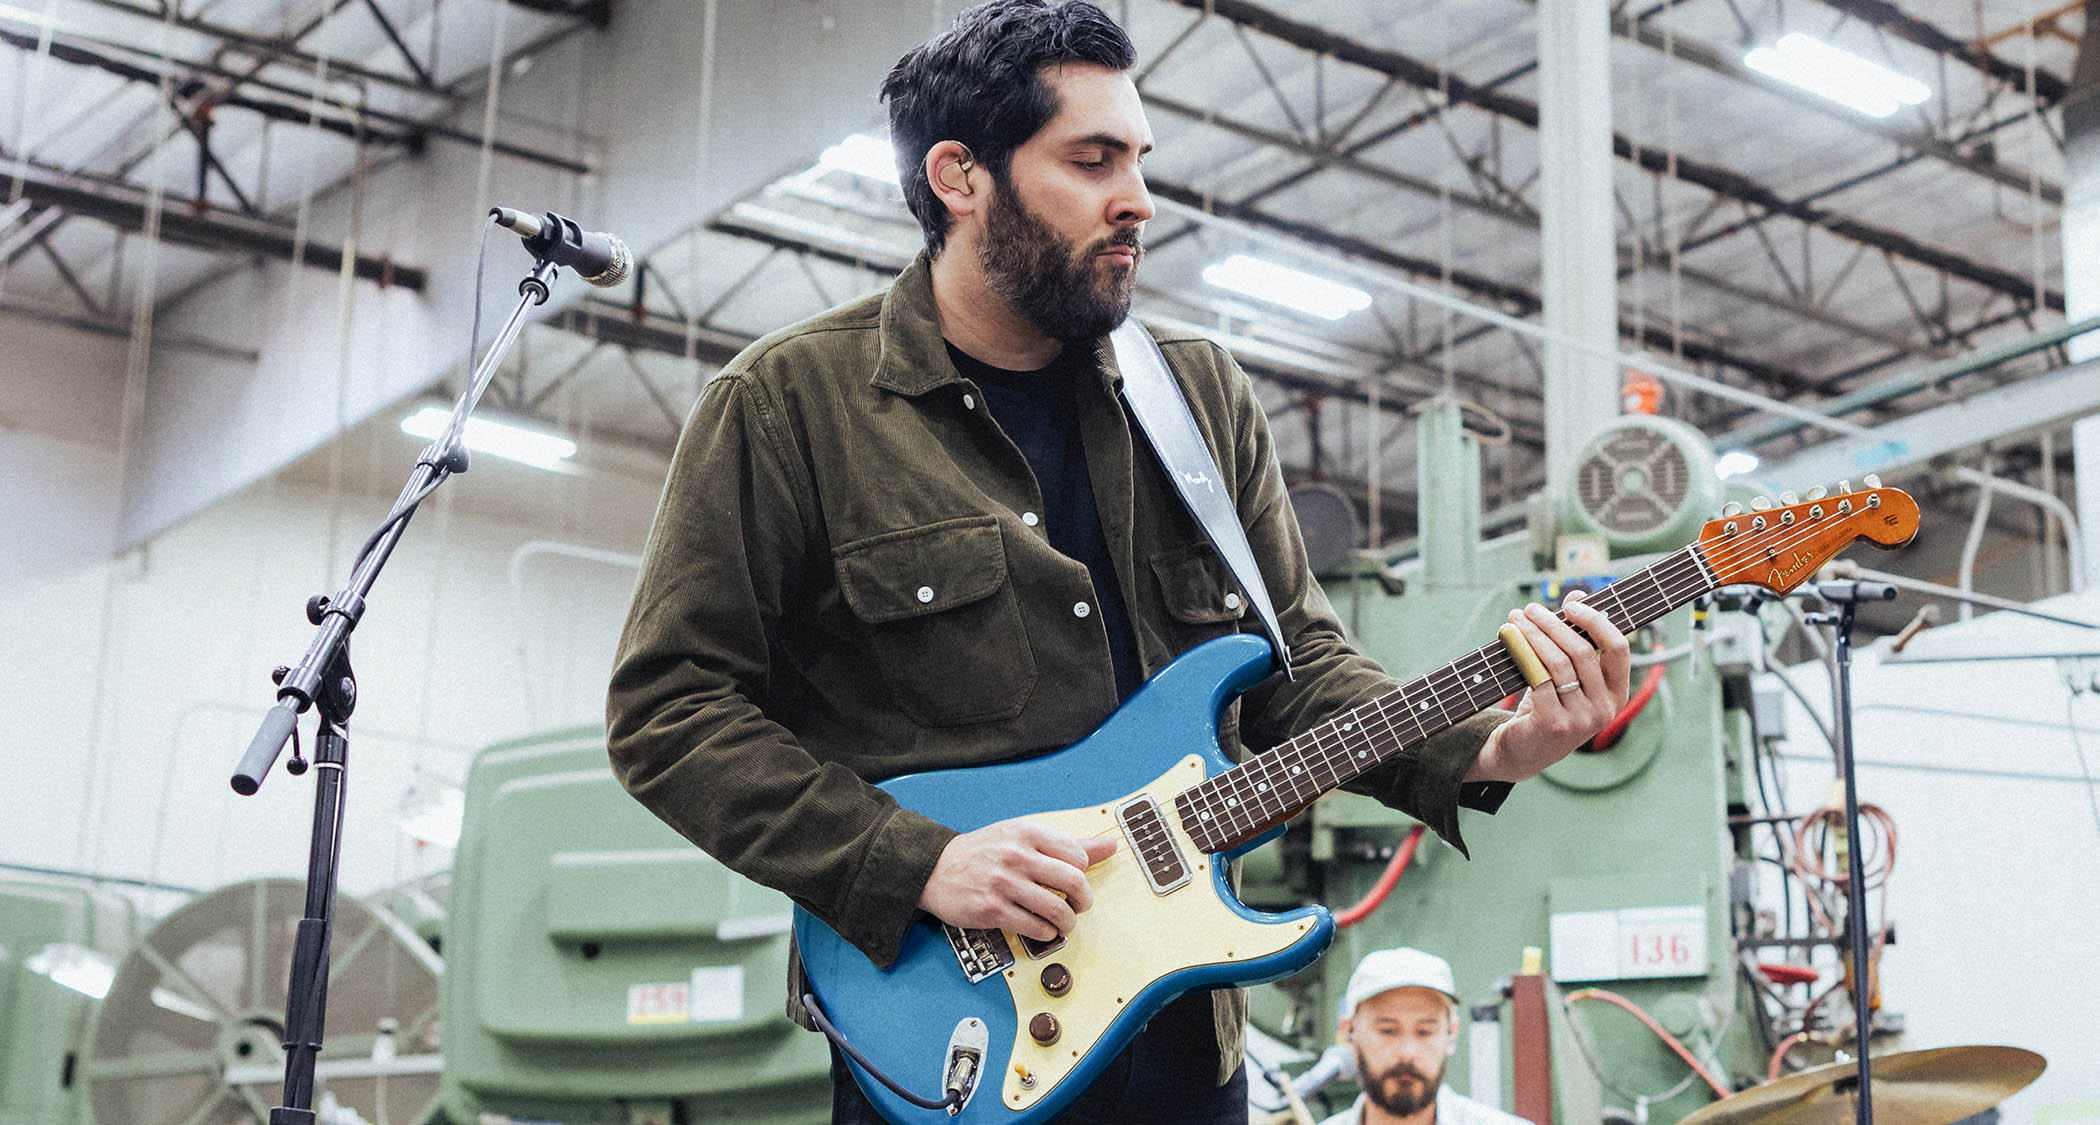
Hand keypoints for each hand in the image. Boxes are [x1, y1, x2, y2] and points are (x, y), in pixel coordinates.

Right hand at [918, 818, 1117, 942]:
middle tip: (1080, 905)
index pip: (1078, 855)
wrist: (936, 868)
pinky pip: (1035, 927)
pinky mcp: (993, 910)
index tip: (1077, 881)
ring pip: (1057, 908)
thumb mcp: (1024, 836)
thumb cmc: (985, 851)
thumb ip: (1069, 844)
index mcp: (1027, 832)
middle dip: (1084, 900)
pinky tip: (1043, 928)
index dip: (1084, 873)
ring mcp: (1004, 883)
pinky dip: (1047, 932)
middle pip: (1074, 882)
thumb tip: (1110, 846)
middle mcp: (1017, 855)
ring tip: (1064, 921)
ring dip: (1068, 921)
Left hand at [1466, 590, 1631, 782]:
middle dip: (1553, 624)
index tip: (1571, 603)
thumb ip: (1577, 637)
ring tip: (1515, 618)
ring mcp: (1581, 720)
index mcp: (1617, 694)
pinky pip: (1538, 678)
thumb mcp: (1567, 674)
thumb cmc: (1548, 706)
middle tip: (1530, 608)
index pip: (1618, 648)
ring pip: (1558, 663)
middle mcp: (1605, 709)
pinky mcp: (1554, 724)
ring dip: (1533, 634)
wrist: (1523, 751)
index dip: (1596, 620)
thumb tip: (1578, 592)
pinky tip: (1509, 640)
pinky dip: (1522, 654)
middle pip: (1583, 651)